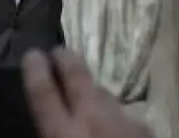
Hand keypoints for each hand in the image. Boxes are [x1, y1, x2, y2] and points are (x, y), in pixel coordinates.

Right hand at [22, 48, 151, 137]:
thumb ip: (54, 135)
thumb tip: (51, 130)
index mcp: (64, 135)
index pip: (44, 95)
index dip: (35, 72)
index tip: (32, 54)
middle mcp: (93, 120)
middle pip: (79, 79)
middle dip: (67, 61)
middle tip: (59, 49)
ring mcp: (124, 121)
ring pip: (104, 95)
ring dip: (91, 88)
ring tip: (82, 85)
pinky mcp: (146, 129)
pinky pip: (123, 114)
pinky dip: (112, 112)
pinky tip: (111, 121)